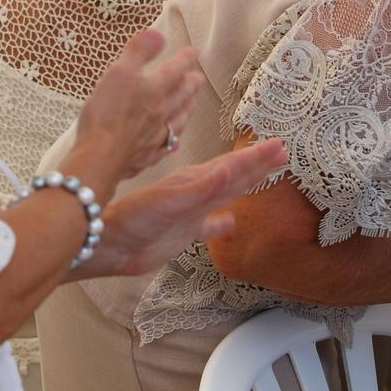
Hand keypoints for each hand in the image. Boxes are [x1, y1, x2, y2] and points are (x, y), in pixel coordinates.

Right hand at [67, 29, 203, 193]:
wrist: (100, 156)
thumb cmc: (107, 113)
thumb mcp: (119, 71)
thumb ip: (140, 51)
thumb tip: (159, 34)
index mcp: (155, 89)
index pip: (175, 70)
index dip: (185, 59)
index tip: (194, 52)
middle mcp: (160, 112)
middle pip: (181, 96)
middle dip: (191, 85)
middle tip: (199, 78)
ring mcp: (155, 136)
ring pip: (178, 121)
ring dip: (187, 110)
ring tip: (193, 104)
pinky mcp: (146, 156)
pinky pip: (165, 147)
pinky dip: (172, 142)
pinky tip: (175, 143)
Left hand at [73, 138, 287, 278]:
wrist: (108, 244)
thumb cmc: (134, 220)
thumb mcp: (171, 202)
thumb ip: (202, 190)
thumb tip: (229, 171)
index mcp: (194, 183)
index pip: (233, 167)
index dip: (257, 158)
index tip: (279, 145)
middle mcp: (195, 194)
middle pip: (234, 176)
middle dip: (258, 165)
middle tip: (282, 152)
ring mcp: (190, 213)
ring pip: (224, 194)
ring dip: (245, 184)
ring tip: (266, 175)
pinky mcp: (182, 233)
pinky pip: (208, 224)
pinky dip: (221, 221)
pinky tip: (231, 220)